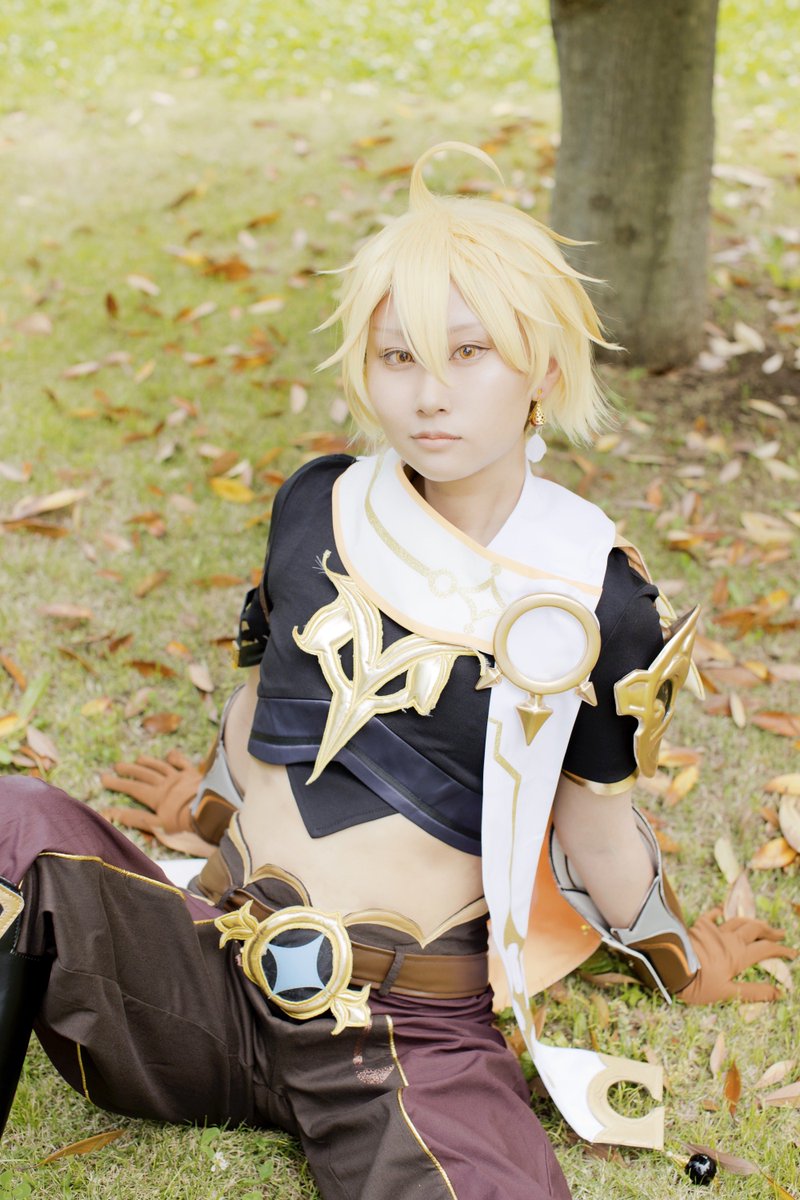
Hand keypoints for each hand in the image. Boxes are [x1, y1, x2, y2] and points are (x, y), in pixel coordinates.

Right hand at [100, 749, 215, 855]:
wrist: (212, 810)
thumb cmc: (184, 822)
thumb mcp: (157, 825)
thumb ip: (135, 818)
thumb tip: (111, 813)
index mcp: (156, 796)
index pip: (133, 788)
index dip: (118, 783)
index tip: (103, 778)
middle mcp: (166, 783)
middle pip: (144, 775)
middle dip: (129, 771)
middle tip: (116, 766)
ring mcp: (181, 777)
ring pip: (160, 767)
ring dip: (149, 763)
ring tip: (138, 759)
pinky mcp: (194, 775)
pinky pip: (183, 764)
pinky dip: (176, 758)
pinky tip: (170, 753)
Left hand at [677, 908, 795, 1003]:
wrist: (670, 966)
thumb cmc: (699, 984)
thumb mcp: (728, 992)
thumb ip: (754, 992)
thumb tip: (779, 993)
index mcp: (739, 955)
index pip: (766, 949)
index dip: (781, 950)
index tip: (792, 952)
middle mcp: (730, 939)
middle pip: (755, 929)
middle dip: (769, 931)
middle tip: (779, 933)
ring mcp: (714, 931)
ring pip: (737, 921)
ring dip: (751, 922)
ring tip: (759, 924)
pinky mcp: (698, 926)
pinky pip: (711, 916)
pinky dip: (719, 913)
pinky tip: (721, 912)